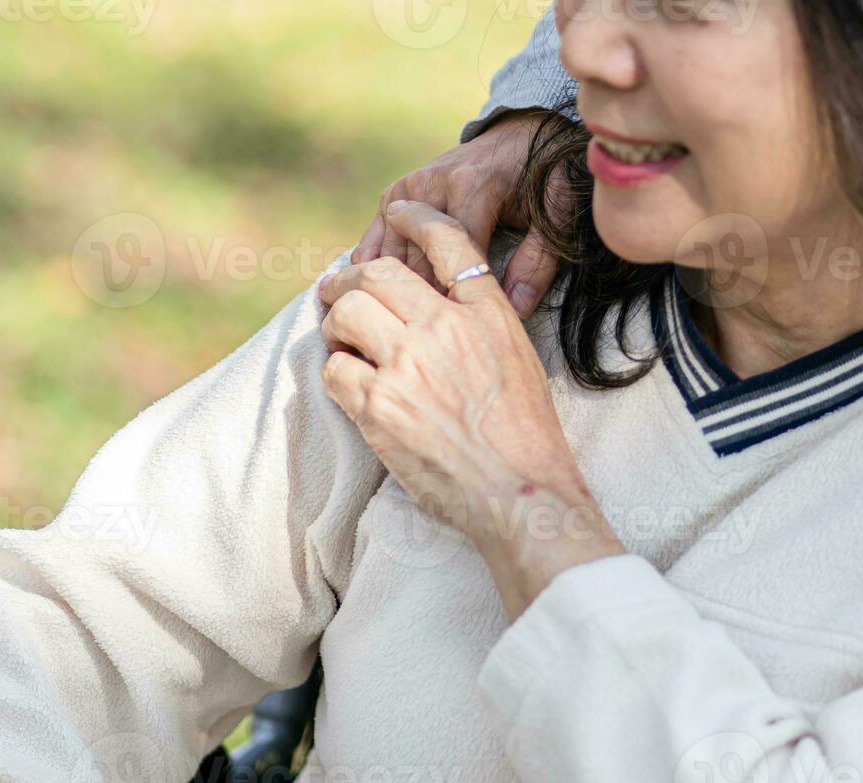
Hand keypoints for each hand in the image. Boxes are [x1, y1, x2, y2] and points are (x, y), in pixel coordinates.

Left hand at [321, 200, 621, 616]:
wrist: (520, 492)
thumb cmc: (527, 437)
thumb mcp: (520, 359)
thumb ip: (482, 322)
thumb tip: (440, 305)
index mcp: (487, 313)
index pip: (448, 240)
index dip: (417, 217)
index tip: (398, 211)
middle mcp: (445, 328)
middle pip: (379, 272)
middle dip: (350, 277)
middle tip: (336, 288)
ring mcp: (408, 365)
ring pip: (347, 313)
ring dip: (335, 324)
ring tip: (340, 341)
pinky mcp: (378, 406)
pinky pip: (335, 369)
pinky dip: (336, 373)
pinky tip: (348, 383)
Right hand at [352, 110, 565, 319]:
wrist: (519, 136)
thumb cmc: (541, 180)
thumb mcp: (554, 215)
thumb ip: (538, 262)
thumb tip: (516, 309)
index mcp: (474, 187)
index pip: (455, 257)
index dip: (458, 299)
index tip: (463, 335)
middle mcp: (434, 183)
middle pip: (418, 260)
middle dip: (423, 304)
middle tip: (428, 344)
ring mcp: (409, 187)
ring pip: (391, 254)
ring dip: (391, 293)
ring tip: (394, 331)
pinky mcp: (396, 194)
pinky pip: (374, 237)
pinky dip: (369, 269)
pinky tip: (365, 301)